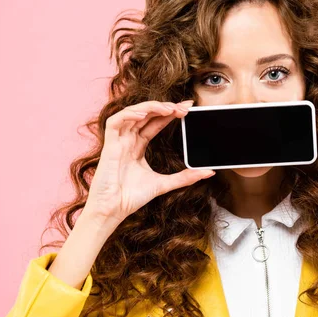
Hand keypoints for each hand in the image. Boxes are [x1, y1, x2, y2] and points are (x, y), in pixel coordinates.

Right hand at [83, 99, 214, 224]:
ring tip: (169, 108)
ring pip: (132, 113)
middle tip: (184, 107)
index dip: (170, 113)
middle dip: (166, 107)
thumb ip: (186, 177)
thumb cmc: (131, 197)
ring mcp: (118, 141)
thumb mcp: (165, 183)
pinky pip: (115, 122)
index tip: (188, 109)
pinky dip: (129, 114)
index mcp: (138, 146)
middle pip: (147, 114)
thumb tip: (208, 172)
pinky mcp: (109, 145)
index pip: (156, 122)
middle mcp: (128, 140)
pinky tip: (144, 114)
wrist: (113, 210)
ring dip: (151, 107)